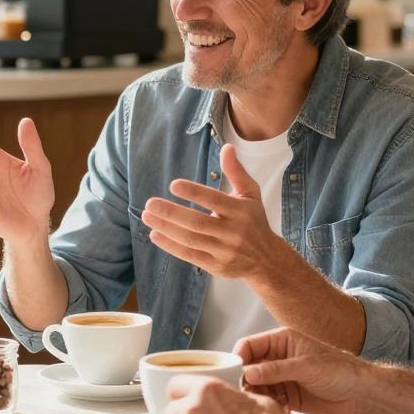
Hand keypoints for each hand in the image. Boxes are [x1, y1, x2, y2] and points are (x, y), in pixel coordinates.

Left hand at [142, 145, 291, 283]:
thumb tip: (227, 147)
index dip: (194, 192)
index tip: (173, 185)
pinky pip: (189, 255)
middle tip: (150, 203)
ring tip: (147, 216)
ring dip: (166, 227)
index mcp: (241, 211)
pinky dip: (171, 246)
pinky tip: (155, 234)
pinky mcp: (215, 266)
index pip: (215, 200)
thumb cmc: (254, 221)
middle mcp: (233, 232)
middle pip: (198, 222)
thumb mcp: (251, 194)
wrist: (266, 259)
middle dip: (172, 213)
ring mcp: (224, 251)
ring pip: (190, 239)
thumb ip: (236, 171)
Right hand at [235, 327, 367, 413]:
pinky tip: (283, 411)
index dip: (238, 359)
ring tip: (271, 405)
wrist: (361, 393)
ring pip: (257, 387)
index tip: (234, 375)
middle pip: (249, 368)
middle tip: (249, 396)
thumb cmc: (340, 370)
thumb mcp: (306, 366)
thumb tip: (248, 373)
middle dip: (246, 382)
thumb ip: (276, 370)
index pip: (249, 346)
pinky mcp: (287, 396)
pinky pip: (269, 401)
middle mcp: (278, 358)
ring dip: (259, 397)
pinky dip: (271, 407)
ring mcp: (282, 378)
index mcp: (281, 341)